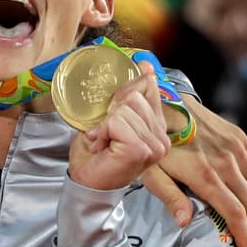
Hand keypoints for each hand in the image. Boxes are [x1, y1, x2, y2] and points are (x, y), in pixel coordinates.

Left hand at [69, 63, 170, 190]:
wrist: (86, 183)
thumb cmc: (96, 155)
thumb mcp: (111, 119)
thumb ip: (126, 98)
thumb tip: (144, 63)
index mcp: (157, 127)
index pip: (151, 89)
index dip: (134, 83)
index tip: (135, 72)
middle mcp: (161, 137)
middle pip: (134, 97)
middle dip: (111, 113)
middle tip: (106, 133)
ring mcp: (154, 144)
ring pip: (123, 109)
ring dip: (105, 125)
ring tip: (105, 142)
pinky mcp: (140, 149)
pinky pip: (116, 122)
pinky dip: (102, 132)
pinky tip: (103, 147)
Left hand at [142, 97, 246, 246]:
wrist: (166, 104)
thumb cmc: (156, 142)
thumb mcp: (152, 172)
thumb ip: (170, 197)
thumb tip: (184, 222)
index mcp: (205, 176)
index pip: (234, 212)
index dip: (243, 233)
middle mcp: (227, 163)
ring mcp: (236, 149)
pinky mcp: (239, 137)